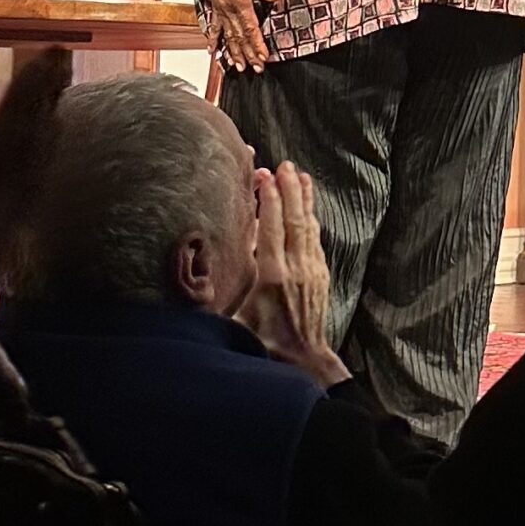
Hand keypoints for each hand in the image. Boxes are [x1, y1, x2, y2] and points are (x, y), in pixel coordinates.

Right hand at [193, 0, 278, 73]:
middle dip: (248, 54)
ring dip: (233, 52)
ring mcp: (220, 9)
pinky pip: (214, 27)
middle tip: (256, 69)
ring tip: (238, 67)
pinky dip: (214, 40)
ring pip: (227, 35)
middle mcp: (228, 9)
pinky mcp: (215, 6)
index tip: (264, 57)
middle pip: (239, 37)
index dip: (257, 44)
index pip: (250, 28)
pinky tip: (213, 51)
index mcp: (239, 1)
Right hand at [232, 163, 343, 384]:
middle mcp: (295, 267)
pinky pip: (315, 239)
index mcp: (272, 275)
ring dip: (304, 199)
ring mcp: (312, 269)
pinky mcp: (320, 275)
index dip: (269, 199)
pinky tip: (309, 207)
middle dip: (288, 190)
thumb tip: (204, 267)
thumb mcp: (235, 318)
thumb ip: (225, 290)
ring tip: (299, 175)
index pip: (272, 227)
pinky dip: (312, 218)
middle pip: (293, 219)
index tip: (263, 177)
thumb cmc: (263, 342)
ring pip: (308, 226)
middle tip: (283, 165)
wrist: (304, 360)